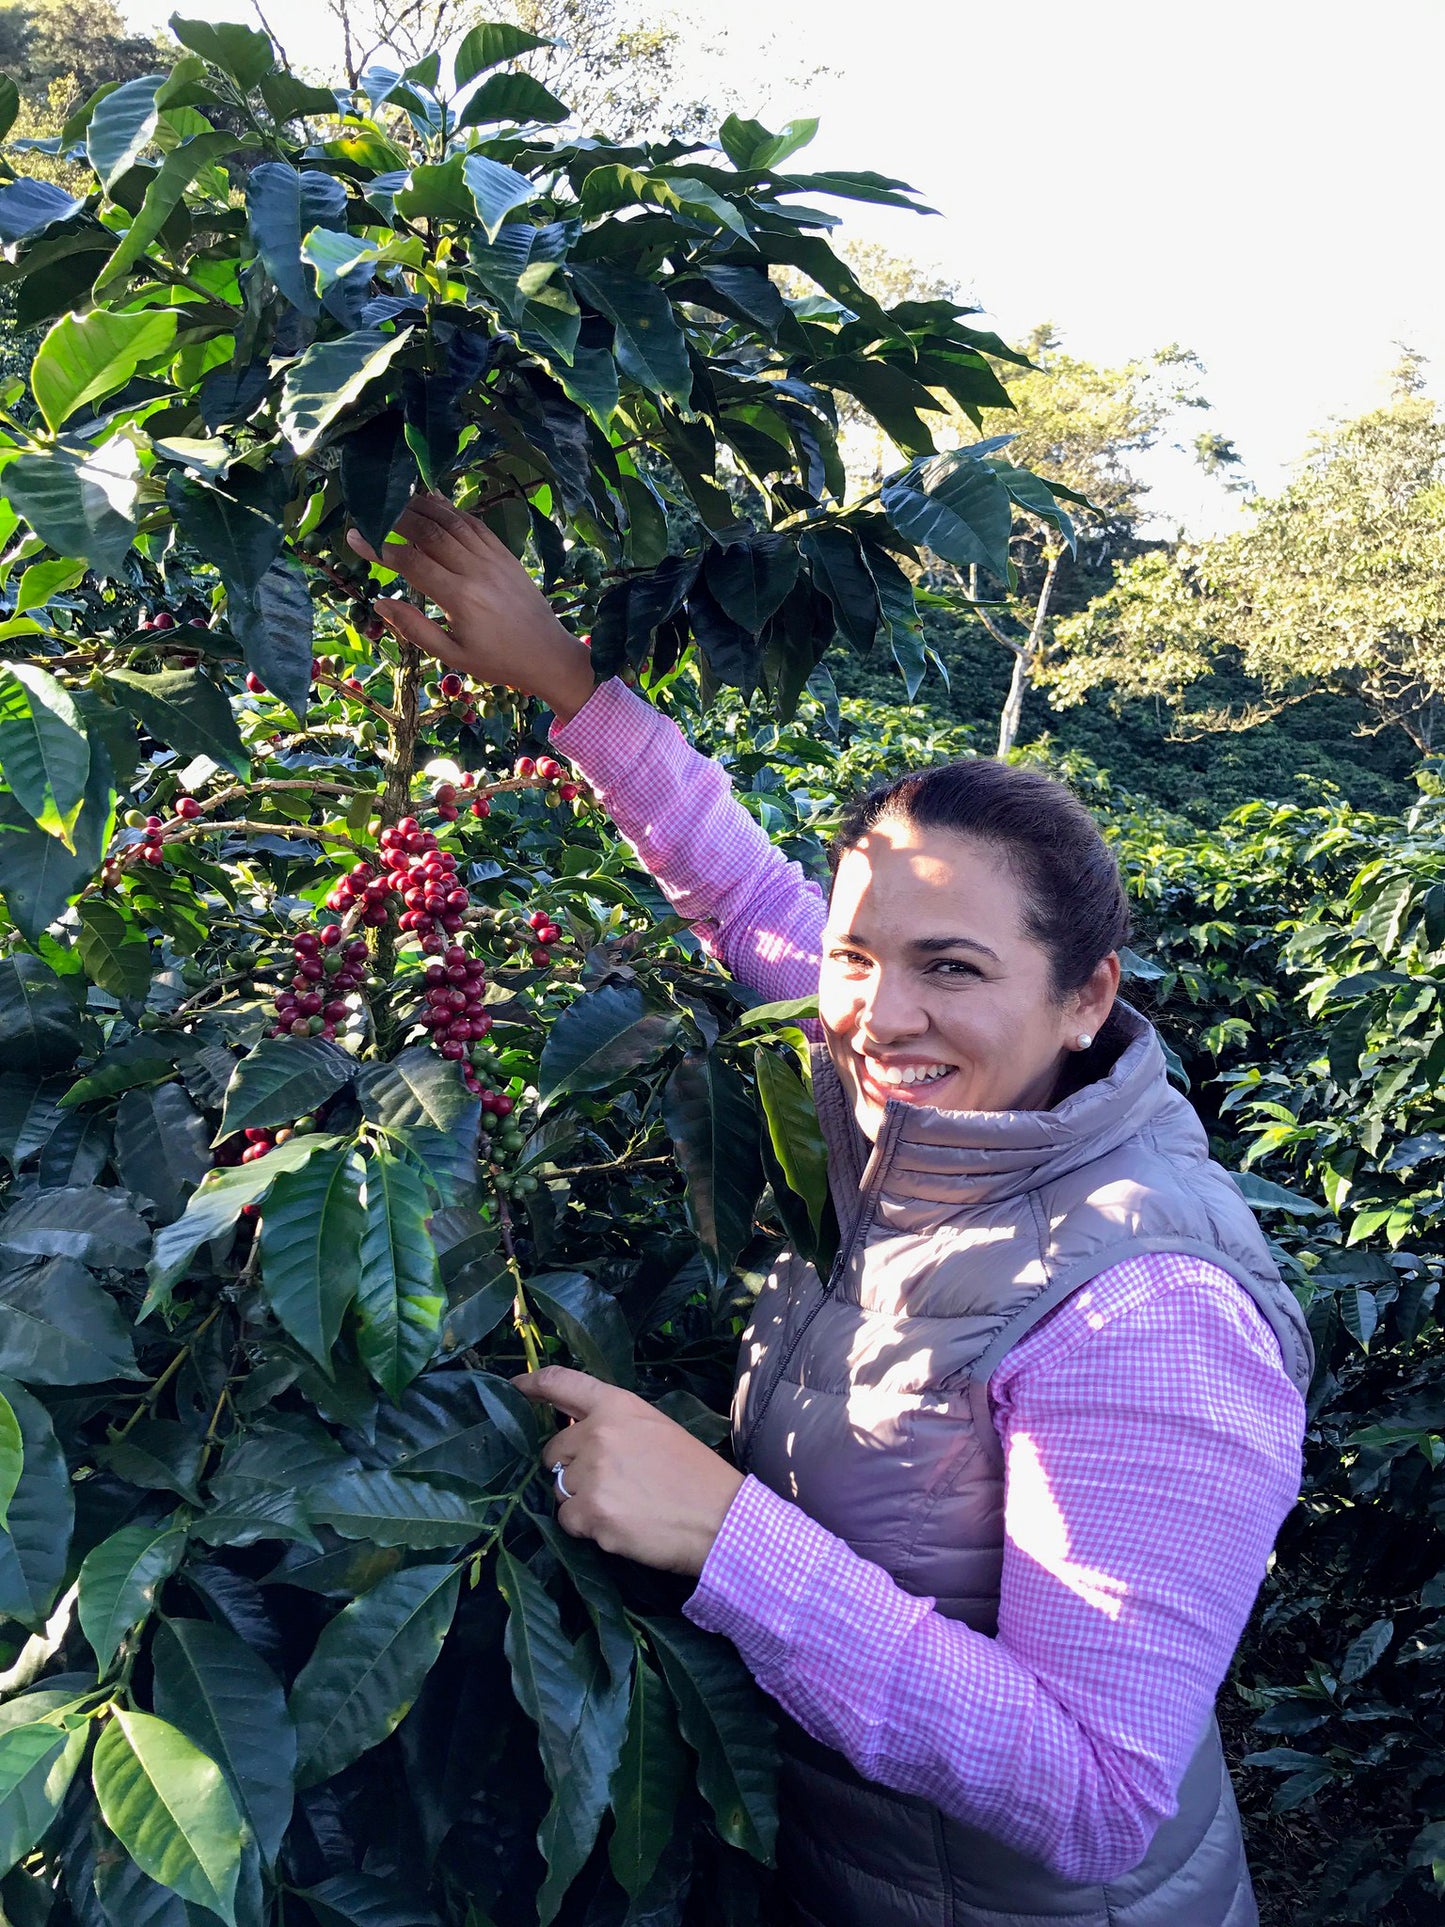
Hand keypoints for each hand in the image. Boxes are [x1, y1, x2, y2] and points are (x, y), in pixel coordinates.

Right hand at [345, 494, 596, 722]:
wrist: (548, 655)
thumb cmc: (497, 661)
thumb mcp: (453, 655)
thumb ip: (415, 629)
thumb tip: (380, 603)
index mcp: (459, 598)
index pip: (410, 562)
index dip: (379, 547)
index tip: (354, 536)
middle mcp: (476, 571)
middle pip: (429, 532)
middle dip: (396, 518)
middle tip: (372, 512)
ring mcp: (493, 559)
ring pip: (452, 522)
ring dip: (422, 507)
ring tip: (396, 500)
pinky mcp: (506, 554)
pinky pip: (475, 524)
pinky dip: (452, 510)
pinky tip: (434, 502)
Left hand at [514, 1366, 743, 1576]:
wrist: (721, 1519)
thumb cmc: (696, 1474)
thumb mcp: (656, 1429)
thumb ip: (615, 1426)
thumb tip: (578, 1437)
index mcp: (616, 1405)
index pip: (561, 1383)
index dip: (532, 1385)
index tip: (515, 1388)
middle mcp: (597, 1434)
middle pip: (552, 1451)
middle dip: (569, 1468)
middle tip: (608, 1483)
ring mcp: (591, 1475)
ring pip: (559, 1490)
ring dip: (580, 1501)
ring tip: (622, 1506)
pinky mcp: (591, 1514)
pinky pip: (569, 1522)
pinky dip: (588, 1528)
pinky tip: (620, 1527)